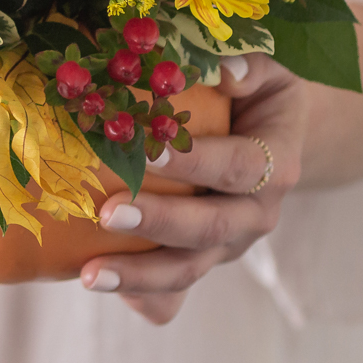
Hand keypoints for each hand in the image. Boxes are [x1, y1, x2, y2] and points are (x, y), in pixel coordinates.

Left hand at [78, 53, 306, 324]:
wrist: (273, 134)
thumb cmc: (258, 92)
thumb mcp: (266, 70)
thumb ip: (247, 66)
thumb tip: (221, 69)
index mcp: (275, 164)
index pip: (239, 168)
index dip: (197, 162)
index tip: (148, 151)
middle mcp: (257, 213)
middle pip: (211, 228)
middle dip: (158, 223)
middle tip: (106, 213)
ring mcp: (229, 243)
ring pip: (188, 269)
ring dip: (138, 275)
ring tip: (88, 274)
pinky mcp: (203, 259)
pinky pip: (174, 292)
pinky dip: (141, 295)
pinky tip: (101, 283)